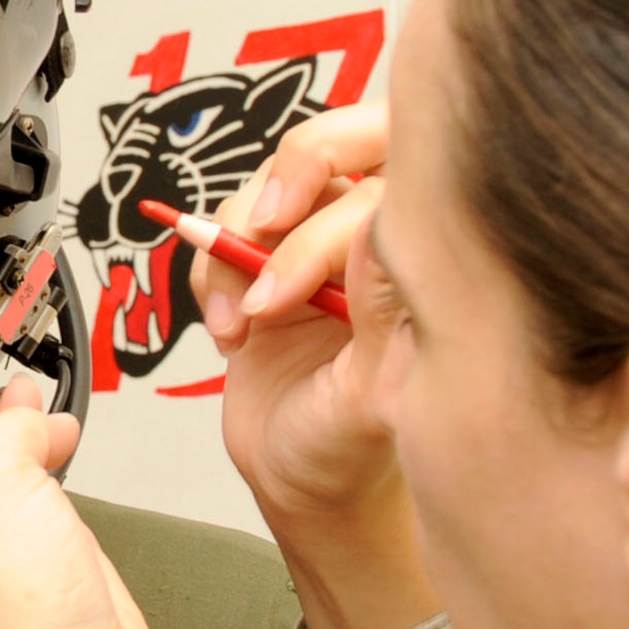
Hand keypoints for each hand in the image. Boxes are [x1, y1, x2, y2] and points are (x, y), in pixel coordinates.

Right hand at [191, 102, 438, 628]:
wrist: (303, 483)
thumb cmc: (353, 450)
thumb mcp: (373, 397)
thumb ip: (383, 317)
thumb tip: (383, 234)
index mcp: (420, 264)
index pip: (383, 188)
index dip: (323, 221)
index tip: (282, 282)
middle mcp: (372, 240)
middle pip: (338, 144)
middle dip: (289, 175)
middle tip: (257, 230)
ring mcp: (316, 246)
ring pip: (269, 185)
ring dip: (235, 247)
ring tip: (241, 321)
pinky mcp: (265, 262)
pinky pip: (222, 230)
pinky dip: (208, 274)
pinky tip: (229, 330)